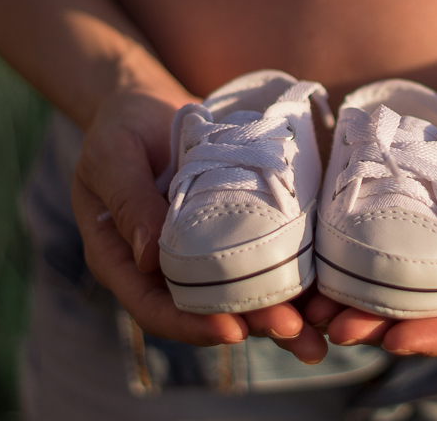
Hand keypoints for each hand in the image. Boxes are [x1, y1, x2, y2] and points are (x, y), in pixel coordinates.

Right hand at [71, 85, 327, 363]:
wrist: (148, 105)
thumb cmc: (120, 129)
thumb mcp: (113, 157)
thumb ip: (129, 201)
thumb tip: (150, 256)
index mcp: (124, 261)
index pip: (154, 308)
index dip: (190, 324)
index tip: (230, 330)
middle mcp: (165, 268)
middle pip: (206, 311)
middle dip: (251, 325)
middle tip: (293, 332)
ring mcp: (202, 252)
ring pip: (240, 294)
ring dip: (279, 312)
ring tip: (317, 328)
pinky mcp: (234, 229)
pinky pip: (261, 258)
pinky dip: (291, 275)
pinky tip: (323, 288)